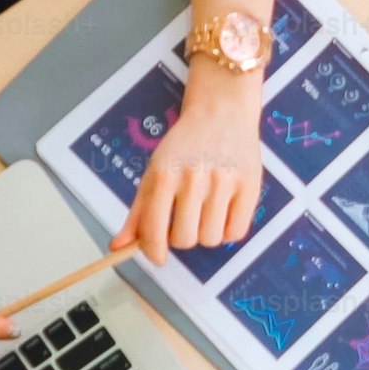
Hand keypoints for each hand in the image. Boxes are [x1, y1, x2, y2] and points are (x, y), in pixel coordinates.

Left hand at [121, 66, 263, 256]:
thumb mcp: (154, 172)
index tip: (158, 257)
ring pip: (211, 238)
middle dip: (182, 239)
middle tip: (185, 223)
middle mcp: (194, 177)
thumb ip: (138, 212)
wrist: (221, 112)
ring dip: (206, 235)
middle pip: (185, 239)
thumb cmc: (184, 146)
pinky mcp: (250, 184)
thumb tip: (119, 247)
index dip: (154, 250)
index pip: (155, 228)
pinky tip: (223, 216)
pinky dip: (228, 232)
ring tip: (206, 216)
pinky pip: (237, 231)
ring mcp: (224, 181)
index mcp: (164, 174)